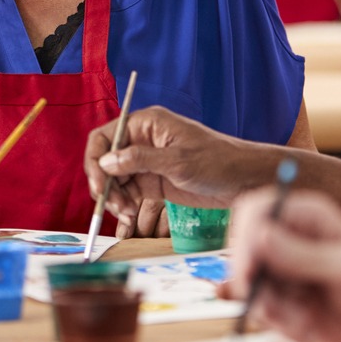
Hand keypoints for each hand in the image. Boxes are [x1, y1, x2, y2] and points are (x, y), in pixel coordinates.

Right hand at [84, 106, 258, 232]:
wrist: (245, 181)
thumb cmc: (217, 161)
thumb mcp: (177, 160)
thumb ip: (139, 160)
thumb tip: (106, 162)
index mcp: (146, 124)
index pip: (105, 137)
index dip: (95, 160)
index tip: (97, 183)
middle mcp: (141, 141)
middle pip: (105, 161)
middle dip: (104, 184)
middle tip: (114, 205)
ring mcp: (146, 162)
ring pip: (114, 180)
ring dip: (114, 198)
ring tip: (126, 214)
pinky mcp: (152, 182)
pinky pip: (127, 193)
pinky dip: (124, 206)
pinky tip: (129, 217)